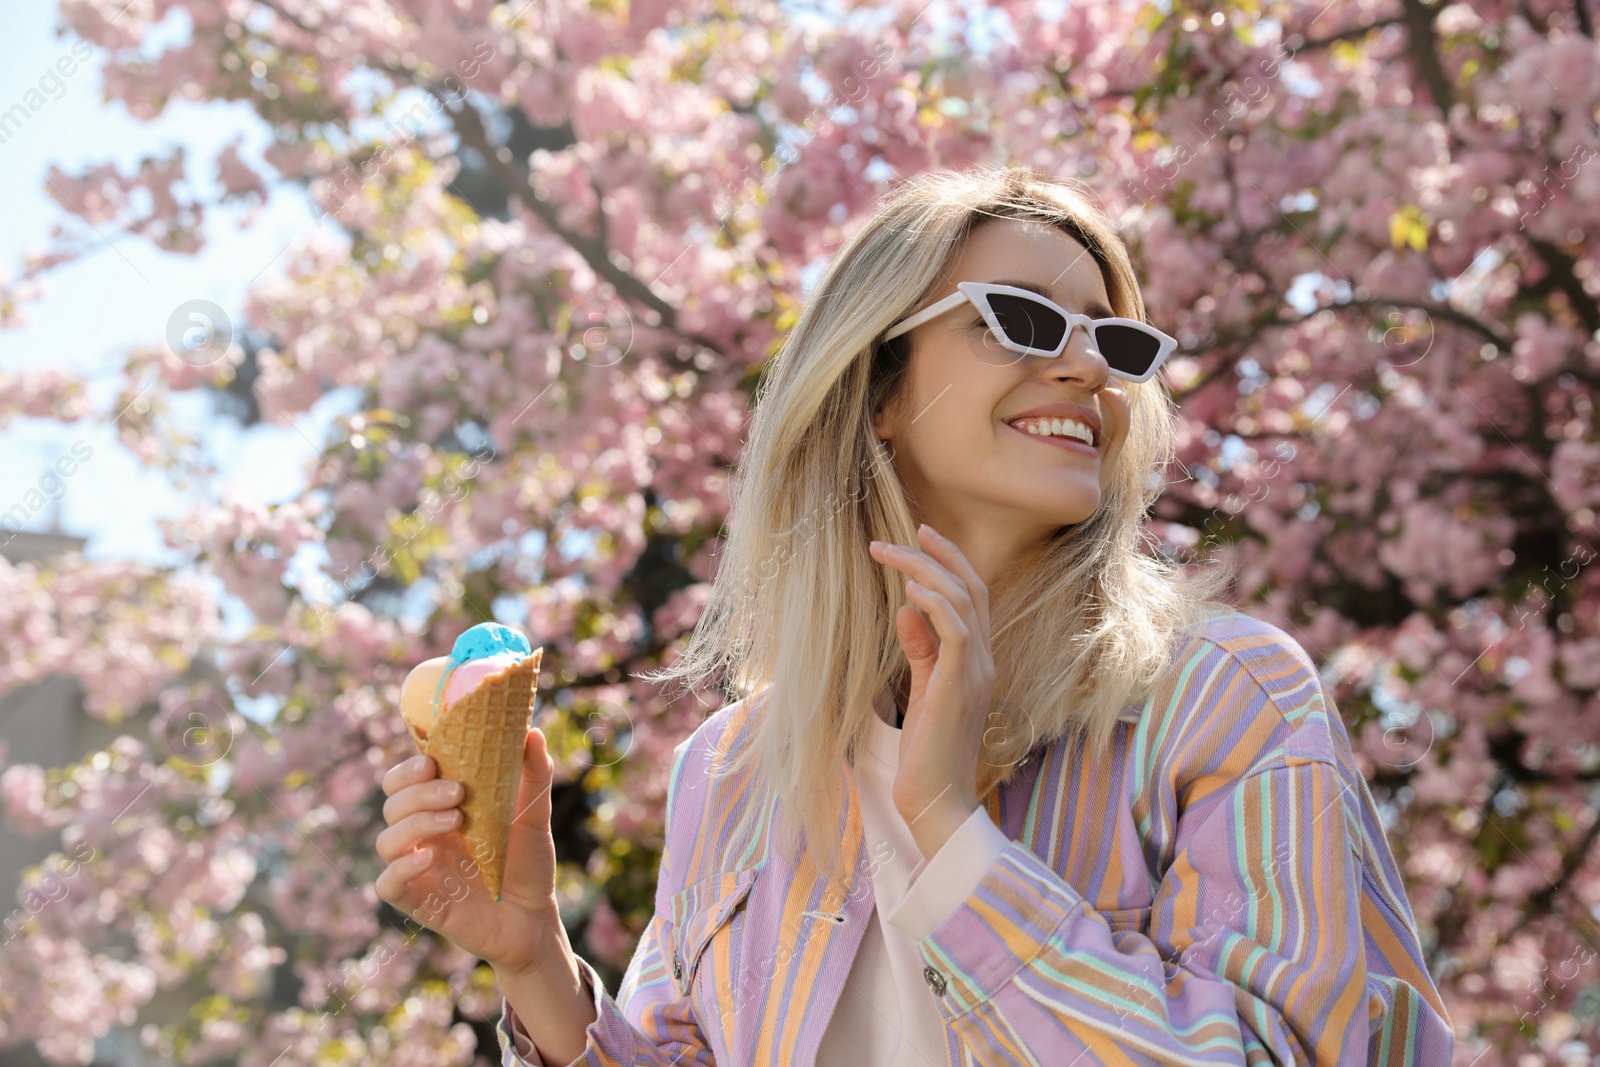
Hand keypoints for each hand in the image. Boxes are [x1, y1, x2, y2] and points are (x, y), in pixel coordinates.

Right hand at [375, 728, 565, 978]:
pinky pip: (387, 884)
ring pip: (387, 839)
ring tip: (457, 820)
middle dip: (419, 792)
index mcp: (440, 809)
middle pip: (392, 804)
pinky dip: (401, 868)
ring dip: (416, 823)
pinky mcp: (418, 902)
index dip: (408, 768)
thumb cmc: (528, 862)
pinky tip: (430, 858)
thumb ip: (533, 774)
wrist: (536, 916)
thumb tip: (533, 732)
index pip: (404, 780)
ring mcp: (418, 869)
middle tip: (457, 792)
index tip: (431, 760)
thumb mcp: (534, 814)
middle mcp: (423, 836)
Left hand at [868, 523, 989, 856]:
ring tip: (889, 553)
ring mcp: (976, 670)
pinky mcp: (960, 684)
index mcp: (977, 659)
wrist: (936, 798)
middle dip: (939, 554)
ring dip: (924, 570)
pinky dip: (934, 604)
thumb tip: (906, 610)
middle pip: (971, 588)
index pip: (971, 596)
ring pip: (962, 600)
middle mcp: (983, 659)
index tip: (920, 536)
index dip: (950, 562)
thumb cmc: (927, 751)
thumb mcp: (923, 689)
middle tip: (907, 530)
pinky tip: (910, 592)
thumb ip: (920, 650)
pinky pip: (955, 630)